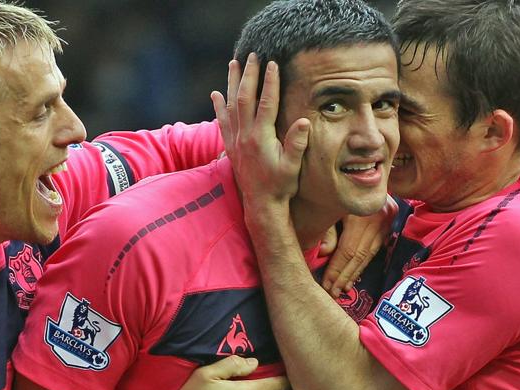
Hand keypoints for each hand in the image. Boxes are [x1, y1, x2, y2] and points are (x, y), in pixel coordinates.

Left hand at [211, 54, 309, 229]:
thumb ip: (297, 143)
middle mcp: (245, 136)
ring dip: (232, 83)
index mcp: (261, 138)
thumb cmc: (280, 186)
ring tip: (234, 63)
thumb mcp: (293, 166)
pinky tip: (216, 93)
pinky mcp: (231, 146)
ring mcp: (236, 140)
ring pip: (230, 105)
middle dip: (249, 74)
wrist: (261, 205)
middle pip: (244, 98)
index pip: (266, 103)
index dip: (270, 82)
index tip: (272, 63)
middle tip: (253, 55)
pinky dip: (219, 106)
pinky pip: (222, 121)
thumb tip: (304, 121)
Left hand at [321, 197, 397, 297]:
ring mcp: (387, 221)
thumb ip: (327, 230)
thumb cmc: (337, 187)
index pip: (349, 250)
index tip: (326, 284)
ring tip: (342, 289)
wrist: (362, 170)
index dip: (337, 269)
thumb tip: (326, 254)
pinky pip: (375, 249)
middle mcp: (379, 218)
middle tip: (332, 293)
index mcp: (362, 213)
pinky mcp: (389, 225)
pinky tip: (354, 275)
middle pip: (360, 255)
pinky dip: (363, 263)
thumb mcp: (329, 206)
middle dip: (344, 276)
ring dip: (354, 273)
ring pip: (369, 254)